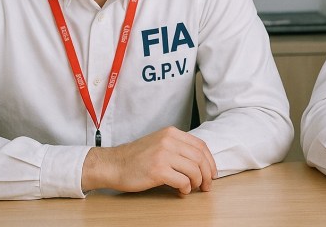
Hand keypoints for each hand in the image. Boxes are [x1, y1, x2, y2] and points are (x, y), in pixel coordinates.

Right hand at [82, 126, 216, 194]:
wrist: (113, 164)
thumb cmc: (136, 157)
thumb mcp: (159, 143)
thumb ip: (177, 147)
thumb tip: (200, 163)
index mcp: (171, 133)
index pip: (200, 145)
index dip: (210, 161)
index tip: (212, 172)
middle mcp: (169, 141)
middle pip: (200, 158)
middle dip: (207, 174)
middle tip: (207, 185)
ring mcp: (163, 155)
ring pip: (194, 169)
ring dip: (197, 182)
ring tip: (192, 188)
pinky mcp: (158, 170)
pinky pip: (182, 181)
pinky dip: (186, 188)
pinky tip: (181, 191)